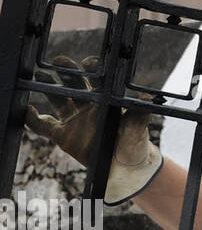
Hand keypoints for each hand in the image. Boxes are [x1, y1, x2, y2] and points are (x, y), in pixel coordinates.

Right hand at [24, 55, 162, 205]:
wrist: (126, 169)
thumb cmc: (135, 146)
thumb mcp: (138, 130)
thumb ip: (139, 115)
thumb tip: (147, 99)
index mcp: (107, 102)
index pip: (98, 81)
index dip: (93, 71)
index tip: (88, 62)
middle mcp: (89, 107)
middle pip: (75, 85)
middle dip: (67, 71)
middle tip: (59, 60)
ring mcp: (74, 120)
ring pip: (58, 99)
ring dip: (49, 87)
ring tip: (39, 75)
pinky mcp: (63, 135)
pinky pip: (43, 126)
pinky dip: (32, 119)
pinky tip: (26, 110)